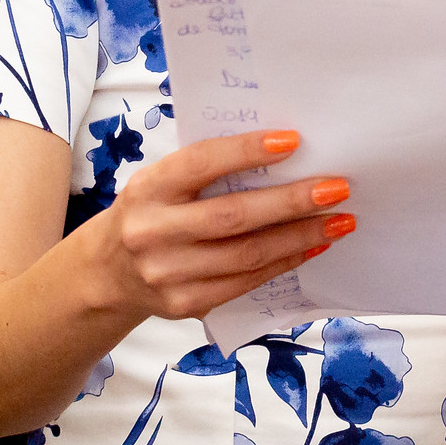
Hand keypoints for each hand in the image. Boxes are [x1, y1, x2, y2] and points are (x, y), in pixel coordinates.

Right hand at [81, 128, 355, 321]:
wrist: (106, 273)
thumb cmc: (151, 212)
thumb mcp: (161, 182)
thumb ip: (207, 170)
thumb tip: (284, 153)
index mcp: (148, 188)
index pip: (201, 163)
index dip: (247, 151)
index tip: (294, 141)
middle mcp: (153, 232)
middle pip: (233, 216)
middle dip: (292, 202)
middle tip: (337, 188)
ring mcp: (167, 274)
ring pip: (247, 255)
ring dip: (301, 237)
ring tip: (339, 221)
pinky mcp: (185, 304)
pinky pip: (246, 282)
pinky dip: (285, 263)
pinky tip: (312, 247)